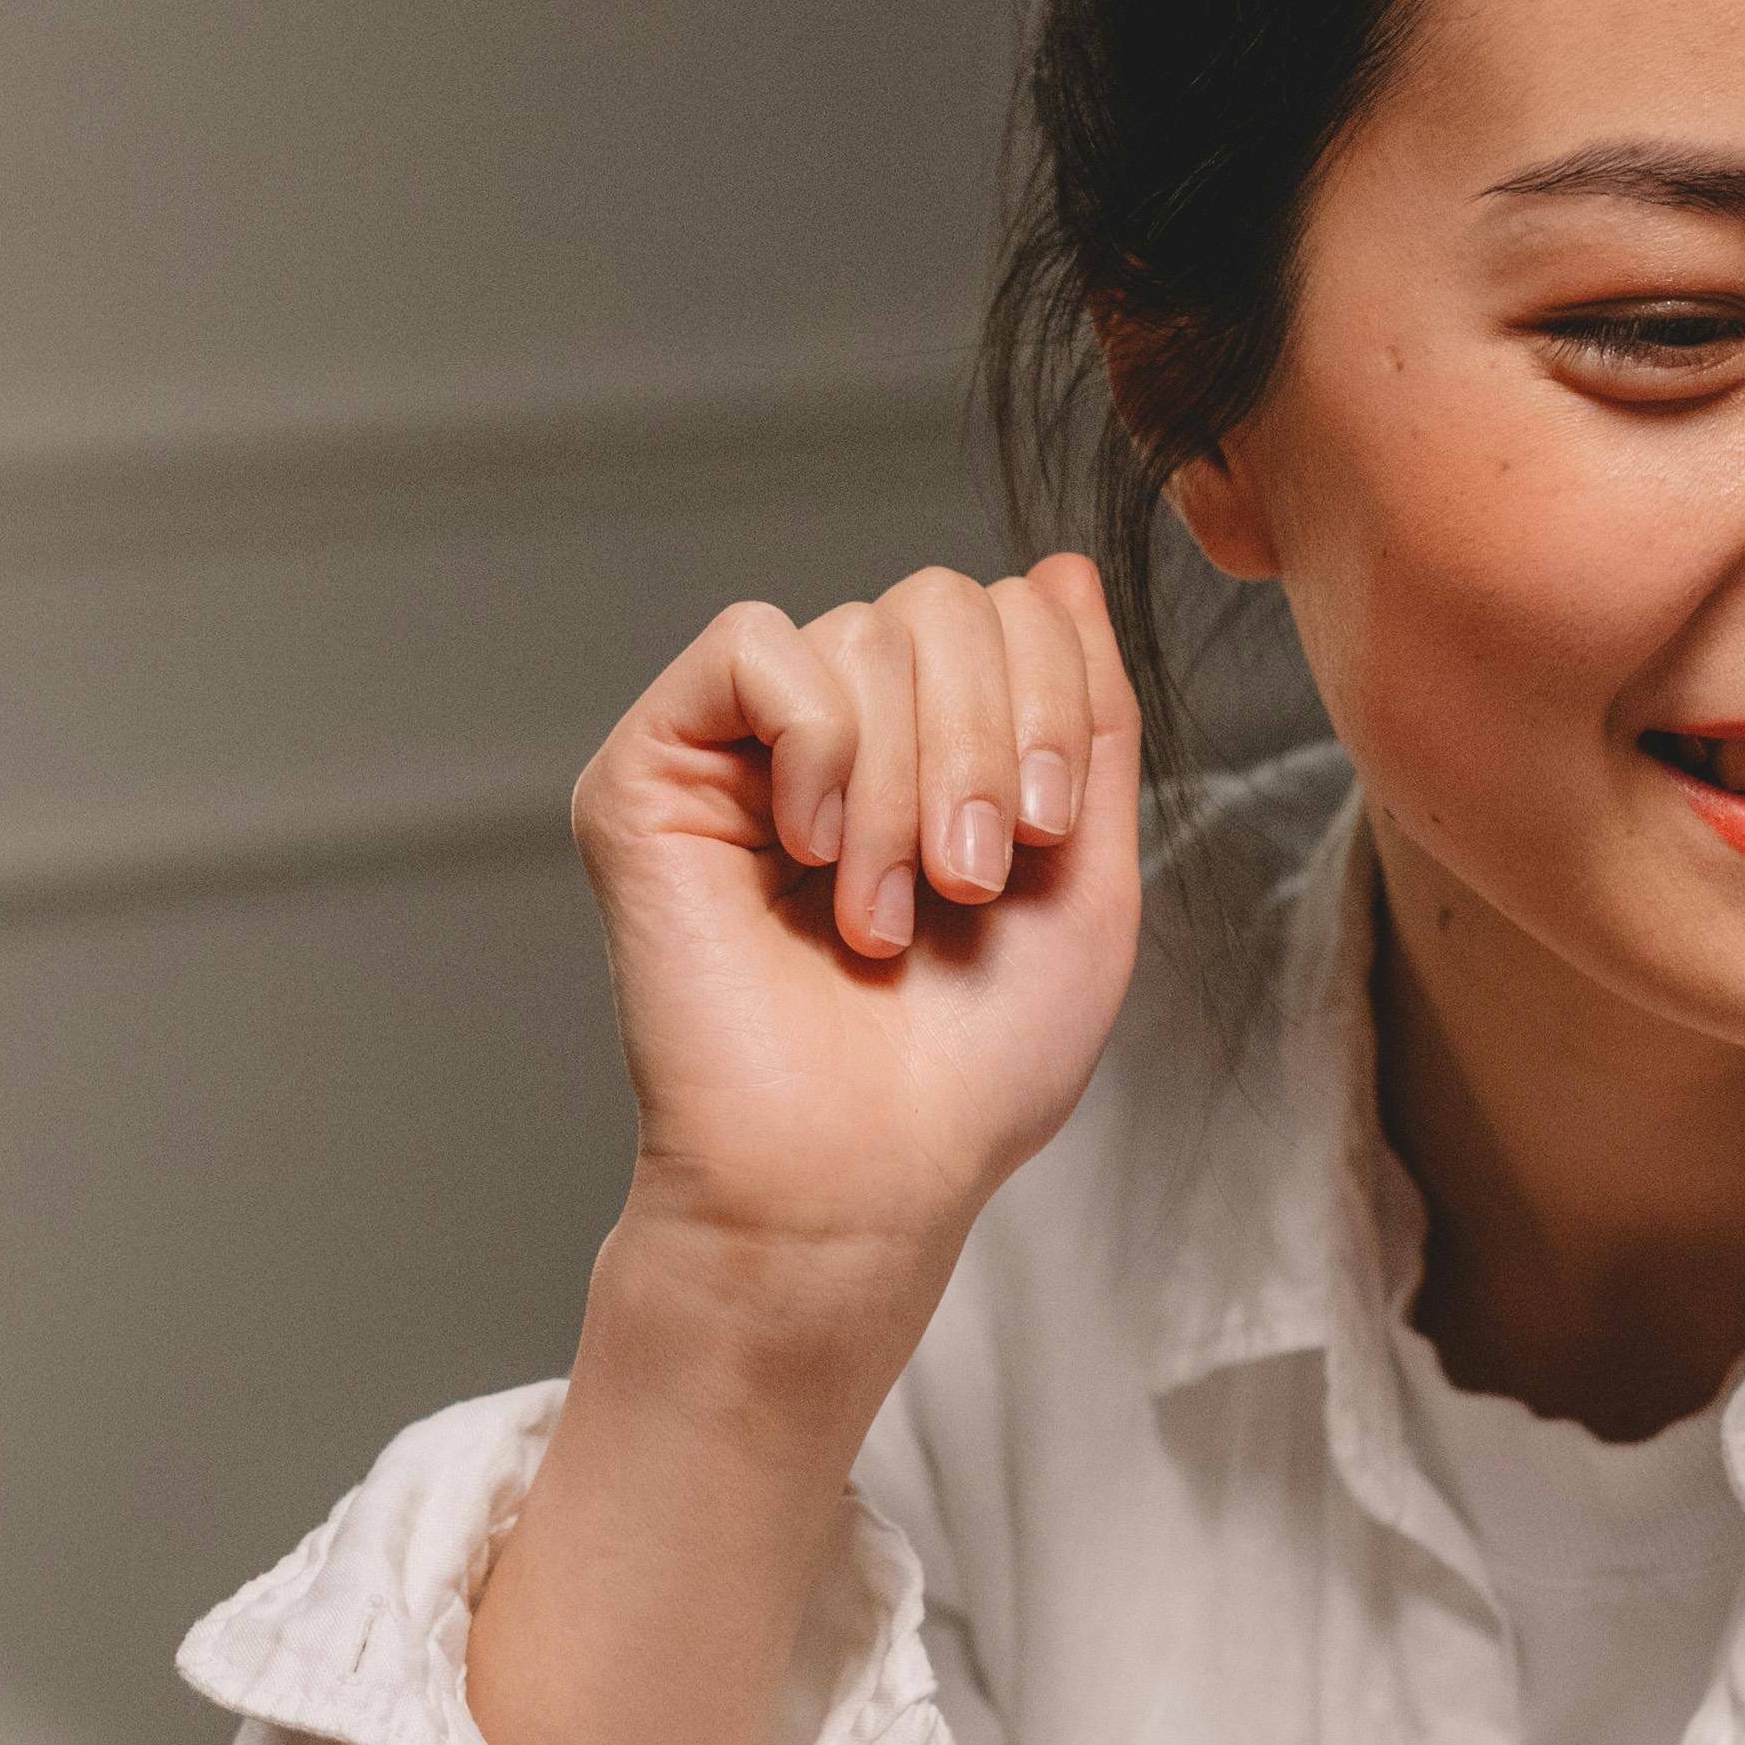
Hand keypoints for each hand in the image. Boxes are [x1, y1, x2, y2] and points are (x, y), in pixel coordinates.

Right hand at [575, 553, 1141, 1335]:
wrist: (857, 1177)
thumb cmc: (967, 1068)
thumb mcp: (1089, 877)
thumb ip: (1093, 719)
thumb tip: (1064, 568)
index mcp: (935, 752)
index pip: (1011, 610)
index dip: (1053, 698)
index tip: (1044, 840)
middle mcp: (836, 735)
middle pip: (940, 600)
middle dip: (986, 738)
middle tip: (968, 880)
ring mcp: (740, 750)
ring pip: (859, 631)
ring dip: (904, 783)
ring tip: (881, 914)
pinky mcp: (651, 771)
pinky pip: (755, 646)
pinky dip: (817, 745)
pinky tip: (813, 850)